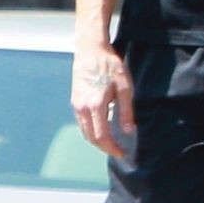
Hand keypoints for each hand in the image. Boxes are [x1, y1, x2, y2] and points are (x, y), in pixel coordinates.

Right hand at [72, 40, 134, 158]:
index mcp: (95, 106)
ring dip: (97, 141)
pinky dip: (91, 131)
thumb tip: (128, 131)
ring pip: (84, 131)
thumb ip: (126, 111)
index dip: (112, 148)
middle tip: (118, 151)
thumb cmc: (110, 65)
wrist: (90, 49)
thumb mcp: (124, 87)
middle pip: (91, 138)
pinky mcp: (75, 100)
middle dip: (104, 148)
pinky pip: (81, 122)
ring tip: (111, 143)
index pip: (101, 137)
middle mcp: (82, 108)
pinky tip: (101, 129)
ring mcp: (76, 104)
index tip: (122, 153)